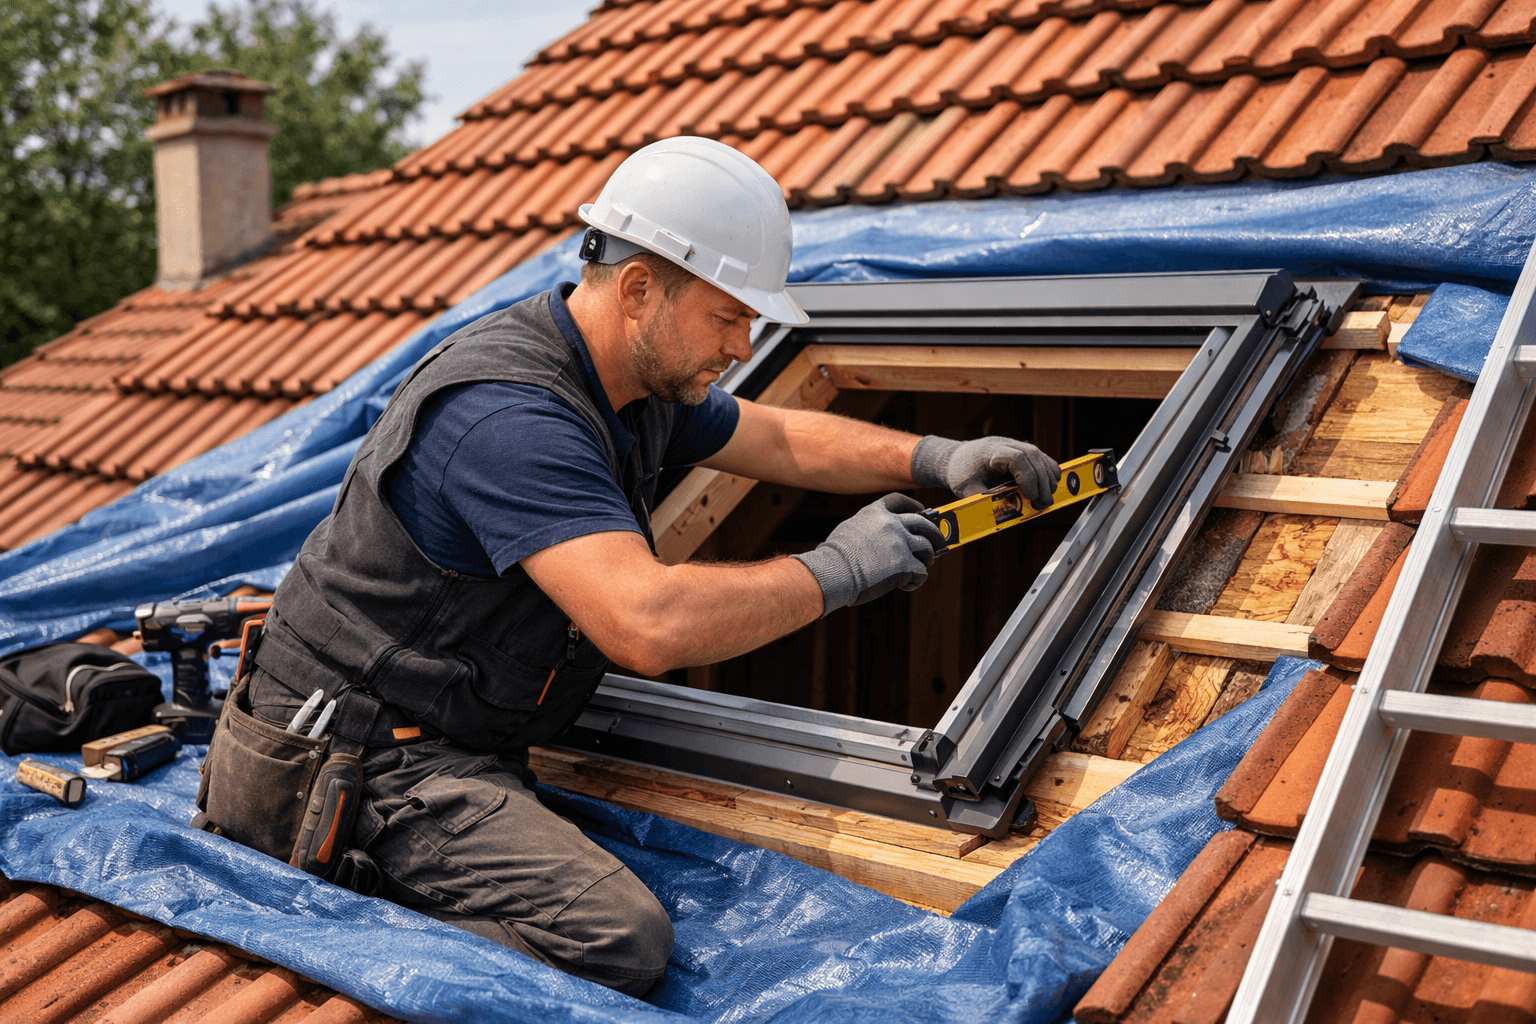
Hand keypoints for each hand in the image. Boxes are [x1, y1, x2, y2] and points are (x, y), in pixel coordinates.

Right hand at [790, 494, 944, 615]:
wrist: (833, 572)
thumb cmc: (834, 558)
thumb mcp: (850, 530)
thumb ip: (869, 528)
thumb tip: (881, 539)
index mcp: (875, 513)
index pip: (900, 501)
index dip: (914, 505)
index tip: (922, 511)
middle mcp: (891, 524)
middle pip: (923, 523)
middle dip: (934, 533)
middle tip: (938, 543)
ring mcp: (900, 542)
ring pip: (927, 547)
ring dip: (927, 558)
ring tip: (921, 566)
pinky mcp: (905, 564)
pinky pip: (921, 571)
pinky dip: (916, 579)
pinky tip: (906, 584)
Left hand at [911, 435, 1060, 508]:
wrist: (958, 459)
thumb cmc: (962, 472)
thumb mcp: (965, 488)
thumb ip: (982, 500)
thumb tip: (997, 514)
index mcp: (991, 450)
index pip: (1017, 458)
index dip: (1027, 477)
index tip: (1031, 496)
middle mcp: (1007, 444)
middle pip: (1033, 456)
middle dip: (1042, 481)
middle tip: (1044, 503)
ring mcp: (1016, 445)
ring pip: (1040, 457)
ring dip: (1048, 478)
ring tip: (1046, 499)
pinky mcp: (1022, 452)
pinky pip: (1041, 459)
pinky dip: (1048, 473)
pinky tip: (1048, 488)